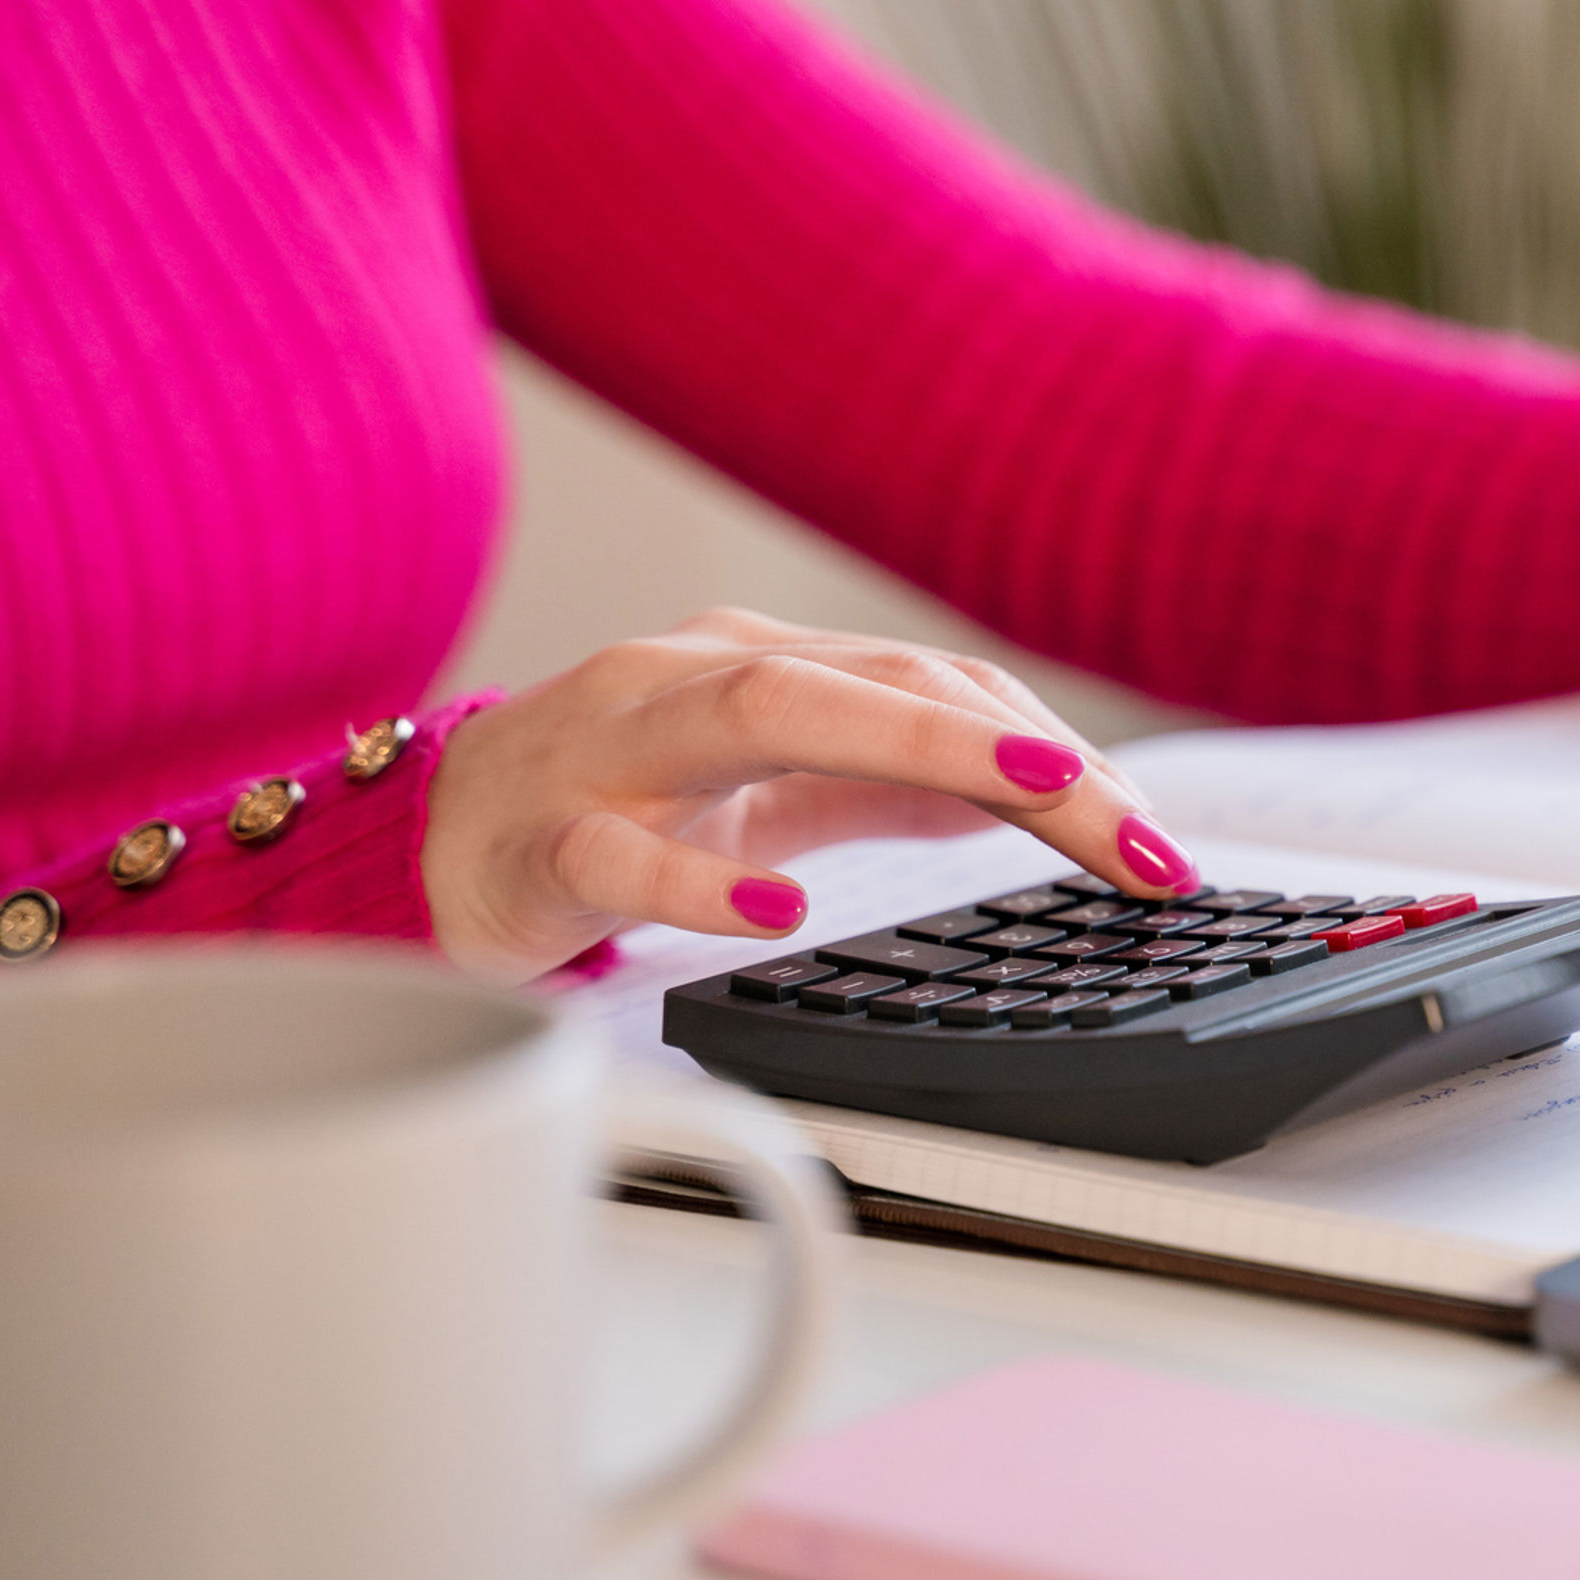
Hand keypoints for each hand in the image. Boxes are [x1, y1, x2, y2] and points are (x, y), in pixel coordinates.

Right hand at [419, 608, 1199, 982]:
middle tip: (1127, 818)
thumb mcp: (777, 791)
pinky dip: (703, 880)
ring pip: (759, 716)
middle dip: (1014, 744)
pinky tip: (781, 907)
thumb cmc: (611, 808)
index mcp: (763, 672)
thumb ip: (898, 784)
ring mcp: (610, 752)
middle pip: (873, 685)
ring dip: (909, 747)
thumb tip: (1050, 792)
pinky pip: (618, 853)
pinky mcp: (537, 845)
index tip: (1148, 831)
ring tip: (1028, 787)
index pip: (930, 689)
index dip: (1049, 752)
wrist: (430, 847)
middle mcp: (692, 683)